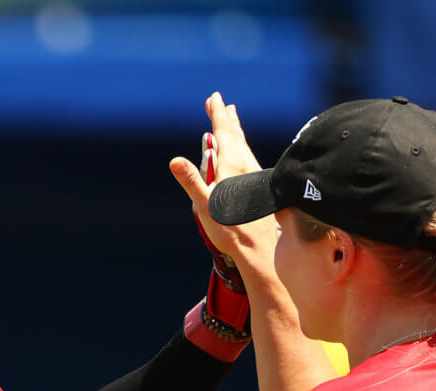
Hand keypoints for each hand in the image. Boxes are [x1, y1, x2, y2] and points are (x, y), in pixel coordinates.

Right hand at [169, 92, 277, 273]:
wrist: (261, 249)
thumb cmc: (230, 229)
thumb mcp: (204, 204)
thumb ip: (191, 180)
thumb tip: (175, 161)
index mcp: (231, 164)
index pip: (222, 132)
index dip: (217, 114)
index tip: (214, 97)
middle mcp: (246, 165)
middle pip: (235, 135)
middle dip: (226, 118)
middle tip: (220, 103)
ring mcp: (254, 175)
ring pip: (244, 146)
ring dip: (236, 131)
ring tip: (233, 120)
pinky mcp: (259, 186)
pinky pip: (249, 158)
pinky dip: (242, 147)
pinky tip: (243, 154)